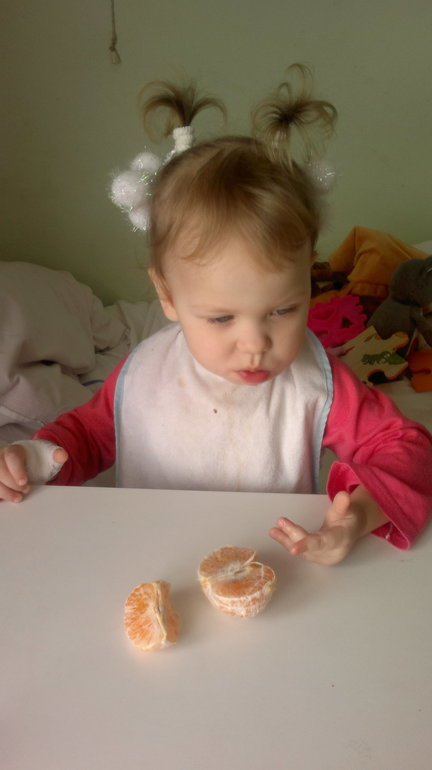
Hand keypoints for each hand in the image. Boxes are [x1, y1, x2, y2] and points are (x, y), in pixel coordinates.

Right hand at [0, 444, 67, 502]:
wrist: (28, 461)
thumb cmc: (35, 458)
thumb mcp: (47, 454)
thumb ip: (56, 454)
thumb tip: (62, 455)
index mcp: (12, 451)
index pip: (11, 458)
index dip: (17, 471)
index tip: (24, 482)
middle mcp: (0, 459)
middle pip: (0, 471)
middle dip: (12, 483)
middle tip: (25, 490)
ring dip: (5, 492)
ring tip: (19, 498)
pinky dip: (1, 495)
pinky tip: (9, 499)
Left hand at [269, 489, 386, 564]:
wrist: (352, 530)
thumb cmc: (349, 518)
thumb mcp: (348, 509)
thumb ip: (343, 504)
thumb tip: (344, 494)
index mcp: (341, 539)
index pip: (324, 543)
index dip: (308, 545)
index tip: (293, 549)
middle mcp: (332, 552)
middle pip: (310, 546)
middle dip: (294, 535)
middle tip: (280, 522)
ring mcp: (323, 557)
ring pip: (302, 551)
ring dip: (286, 540)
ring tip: (273, 531)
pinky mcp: (315, 557)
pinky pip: (300, 551)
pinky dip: (287, 542)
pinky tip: (276, 534)